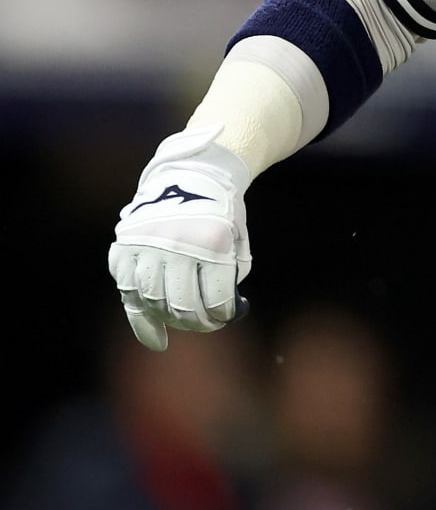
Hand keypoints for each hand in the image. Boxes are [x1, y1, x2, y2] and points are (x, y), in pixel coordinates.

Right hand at [108, 126, 251, 349]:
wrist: (192, 175)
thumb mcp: (237, 237)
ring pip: (154, 301)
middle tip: (206, 324)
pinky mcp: (124, 249)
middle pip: (183, 304)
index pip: (216, 297)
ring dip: (170, 320)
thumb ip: (231, 273)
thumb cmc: (220, 212)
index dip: (221, 316)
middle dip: (198, 322)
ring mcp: (146, 247)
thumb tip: (222, 312)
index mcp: (212, 241)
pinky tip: (155, 334)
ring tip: (183, 322)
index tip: (225, 318)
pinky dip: (141, 317)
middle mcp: (176, 245)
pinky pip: (128, 292)